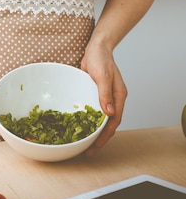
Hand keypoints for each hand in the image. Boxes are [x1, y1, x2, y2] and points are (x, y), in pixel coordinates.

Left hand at [80, 39, 127, 154]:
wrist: (96, 47)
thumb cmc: (101, 59)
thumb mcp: (103, 76)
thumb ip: (105, 94)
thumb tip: (109, 113)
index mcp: (118, 96)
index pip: (114, 121)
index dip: (105, 135)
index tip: (96, 146)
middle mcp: (113, 99)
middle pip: (108, 123)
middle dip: (99, 138)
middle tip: (88, 150)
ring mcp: (104, 97)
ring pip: (100, 118)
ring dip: (93, 130)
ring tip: (84, 143)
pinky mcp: (95, 94)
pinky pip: (92, 109)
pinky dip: (88, 119)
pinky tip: (80, 125)